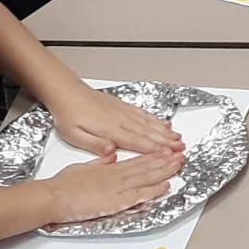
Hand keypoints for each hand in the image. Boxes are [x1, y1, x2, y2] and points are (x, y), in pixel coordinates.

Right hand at [47, 147, 183, 223]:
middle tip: (181, 155)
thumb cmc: (64, 184)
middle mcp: (117, 175)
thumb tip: (110, 155)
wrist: (54, 196)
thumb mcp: (84, 167)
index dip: (154, 156)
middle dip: (165, 161)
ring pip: (147, 177)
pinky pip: (140, 194)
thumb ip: (100, 162)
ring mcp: (118, 187)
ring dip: (165, 171)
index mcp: (109, 167)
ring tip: (179, 165)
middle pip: (146, 166)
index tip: (166, 151)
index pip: (137, 160)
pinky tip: (166, 186)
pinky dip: (154, 190)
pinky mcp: (116, 200)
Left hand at [50, 85, 181, 154]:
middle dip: (166, 142)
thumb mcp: (74, 135)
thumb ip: (94, 144)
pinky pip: (143, 114)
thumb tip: (111, 151)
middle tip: (182, 149)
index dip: (155, 150)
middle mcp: (120, 120)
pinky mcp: (123, 107)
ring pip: (149, 123)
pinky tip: (164, 124)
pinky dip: (156, 120)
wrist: (67, 92)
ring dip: (165, 132)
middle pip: (148, 133)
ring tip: (178, 139)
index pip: (137, 142)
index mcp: (110, 130)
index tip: (169, 155)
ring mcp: (123, 112)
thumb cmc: (69, 115)